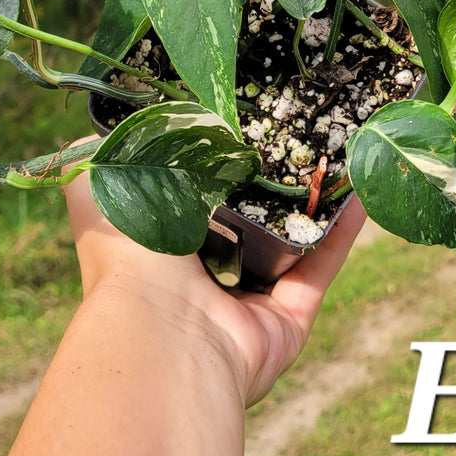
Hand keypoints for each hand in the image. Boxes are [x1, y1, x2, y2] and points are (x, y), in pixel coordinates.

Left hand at [62, 145, 366, 406]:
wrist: (162, 332)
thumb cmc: (127, 254)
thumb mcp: (102, 188)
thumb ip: (103, 155)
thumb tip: (97, 124)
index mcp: (158, 249)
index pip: (189, 201)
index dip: (214, 165)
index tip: (241, 123)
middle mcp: (200, 280)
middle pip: (245, 222)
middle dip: (271, 182)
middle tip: (298, 134)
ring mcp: (245, 304)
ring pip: (289, 246)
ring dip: (314, 204)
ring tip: (338, 153)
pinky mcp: (286, 322)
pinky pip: (320, 270)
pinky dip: (341, 233)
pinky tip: (358, 191)